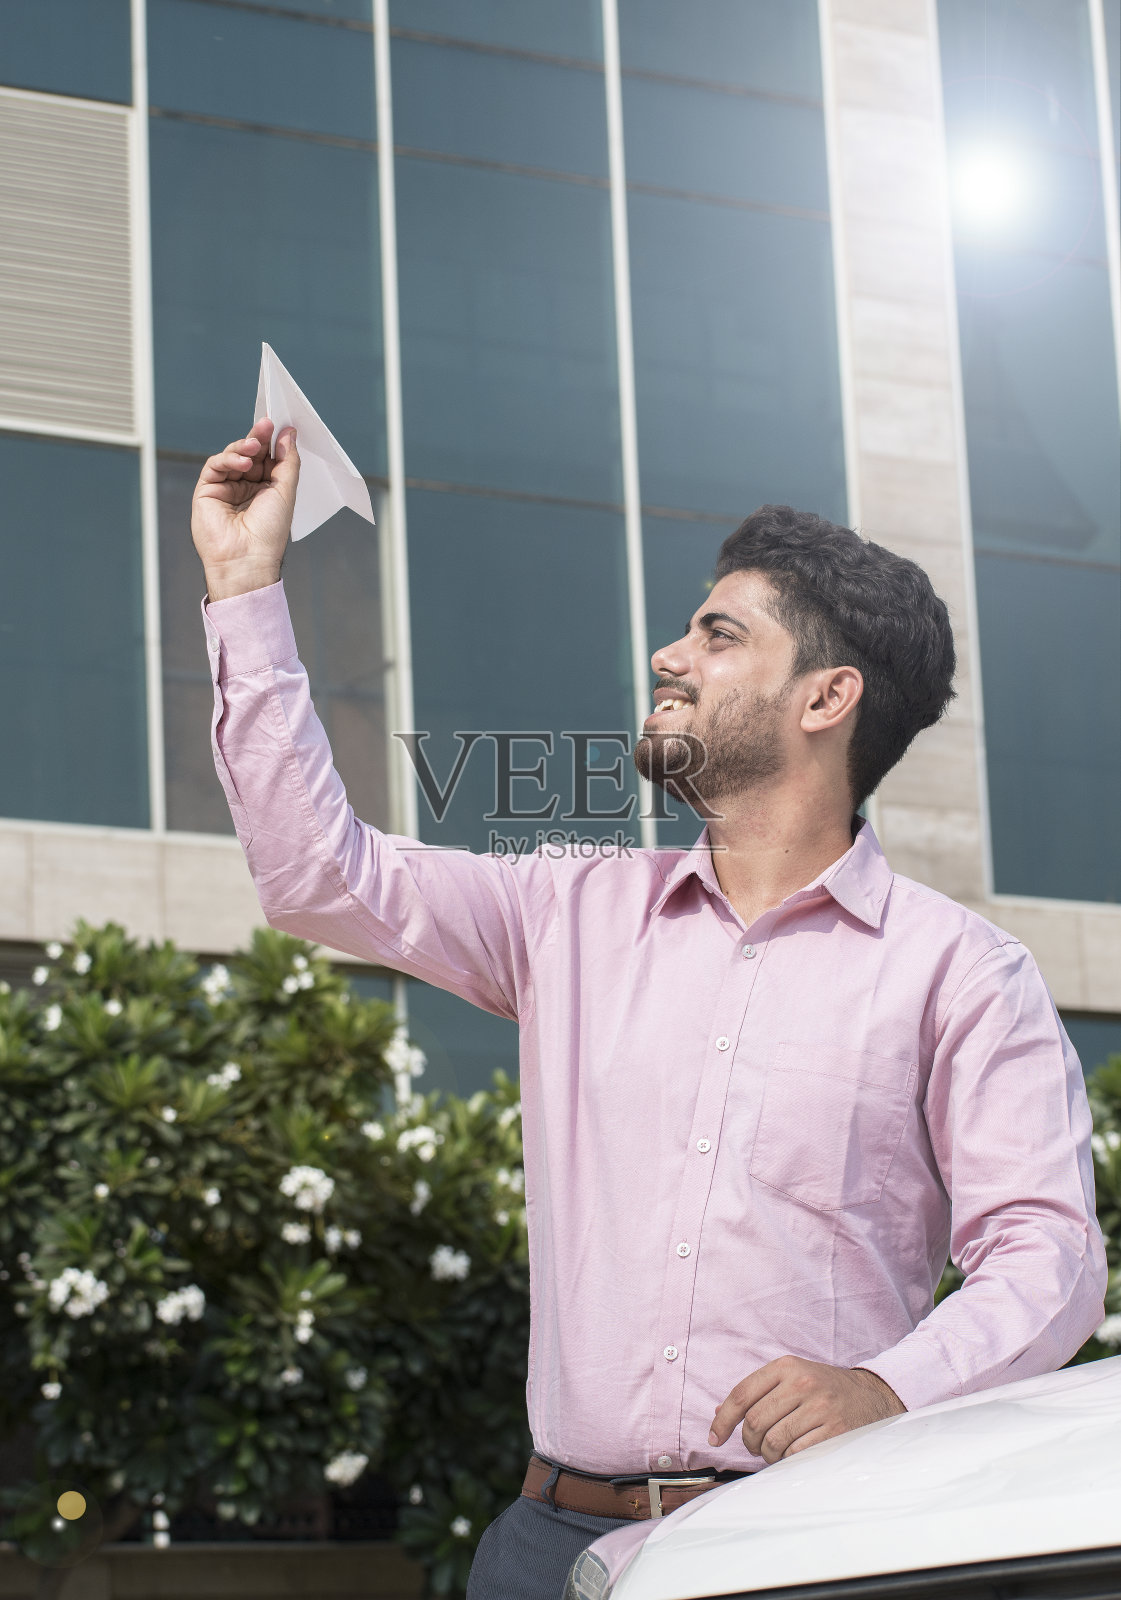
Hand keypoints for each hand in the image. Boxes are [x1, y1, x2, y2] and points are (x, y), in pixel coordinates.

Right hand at [191, 419, 299, 599]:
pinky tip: (242, 462)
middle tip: (266, 423)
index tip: (281, 425)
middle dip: (258, 439)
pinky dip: (228, 460)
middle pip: (250, 454)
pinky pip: (215, 466)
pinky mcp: (207, 491)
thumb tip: (288, 433)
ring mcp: (226, 488)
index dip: (273, 442)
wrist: (247, 560)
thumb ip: (287, 461)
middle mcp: (246, 488)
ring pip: (232, 456)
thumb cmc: (269, 533)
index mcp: (266, 490)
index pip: (268, 458)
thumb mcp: (285, 492)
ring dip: (244, 447)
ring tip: (255, 444)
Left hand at [708, 1356, 904, 1463]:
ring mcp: (820, 1407)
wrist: (873, 1396)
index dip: (723, 1420)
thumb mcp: (793, 1376)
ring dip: (768, 1455)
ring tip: (777, 1451)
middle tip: (757, 1446)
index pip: (742, 1394)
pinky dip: (788, 1461)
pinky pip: (796, 1455)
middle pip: (755, 1422)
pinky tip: (794, 1454)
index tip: (715, 1437)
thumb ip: (757, 1392)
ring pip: (773, 1442)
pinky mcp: (835, 1431)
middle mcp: (802, 1383)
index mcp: (787, 1366)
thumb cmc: (825, 1389)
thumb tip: (717, 1413)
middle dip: (749, 1442)